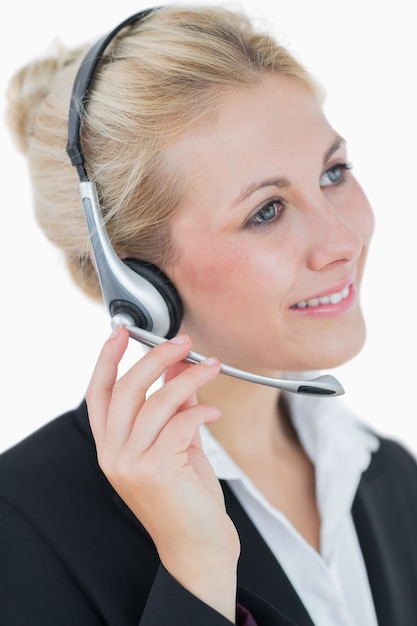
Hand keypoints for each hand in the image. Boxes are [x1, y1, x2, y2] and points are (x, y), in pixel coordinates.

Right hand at [86, 326, 239, 619]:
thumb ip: (174, 407)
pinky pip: (180, 423)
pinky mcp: (157, 470)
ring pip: (156, 401)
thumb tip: (178, 367)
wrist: (198, 550)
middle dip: (155, 357)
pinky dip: (200, 409)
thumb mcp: (177, 445)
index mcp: (111, 446)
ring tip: (211, 366)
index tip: (123, 332)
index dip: (107, 358)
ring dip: (188, 377)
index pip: (98, 392)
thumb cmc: (187, 499)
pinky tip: (213, 410)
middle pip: (126, 388)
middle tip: (183, 342)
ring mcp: (131, 463)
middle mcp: (114, 453)